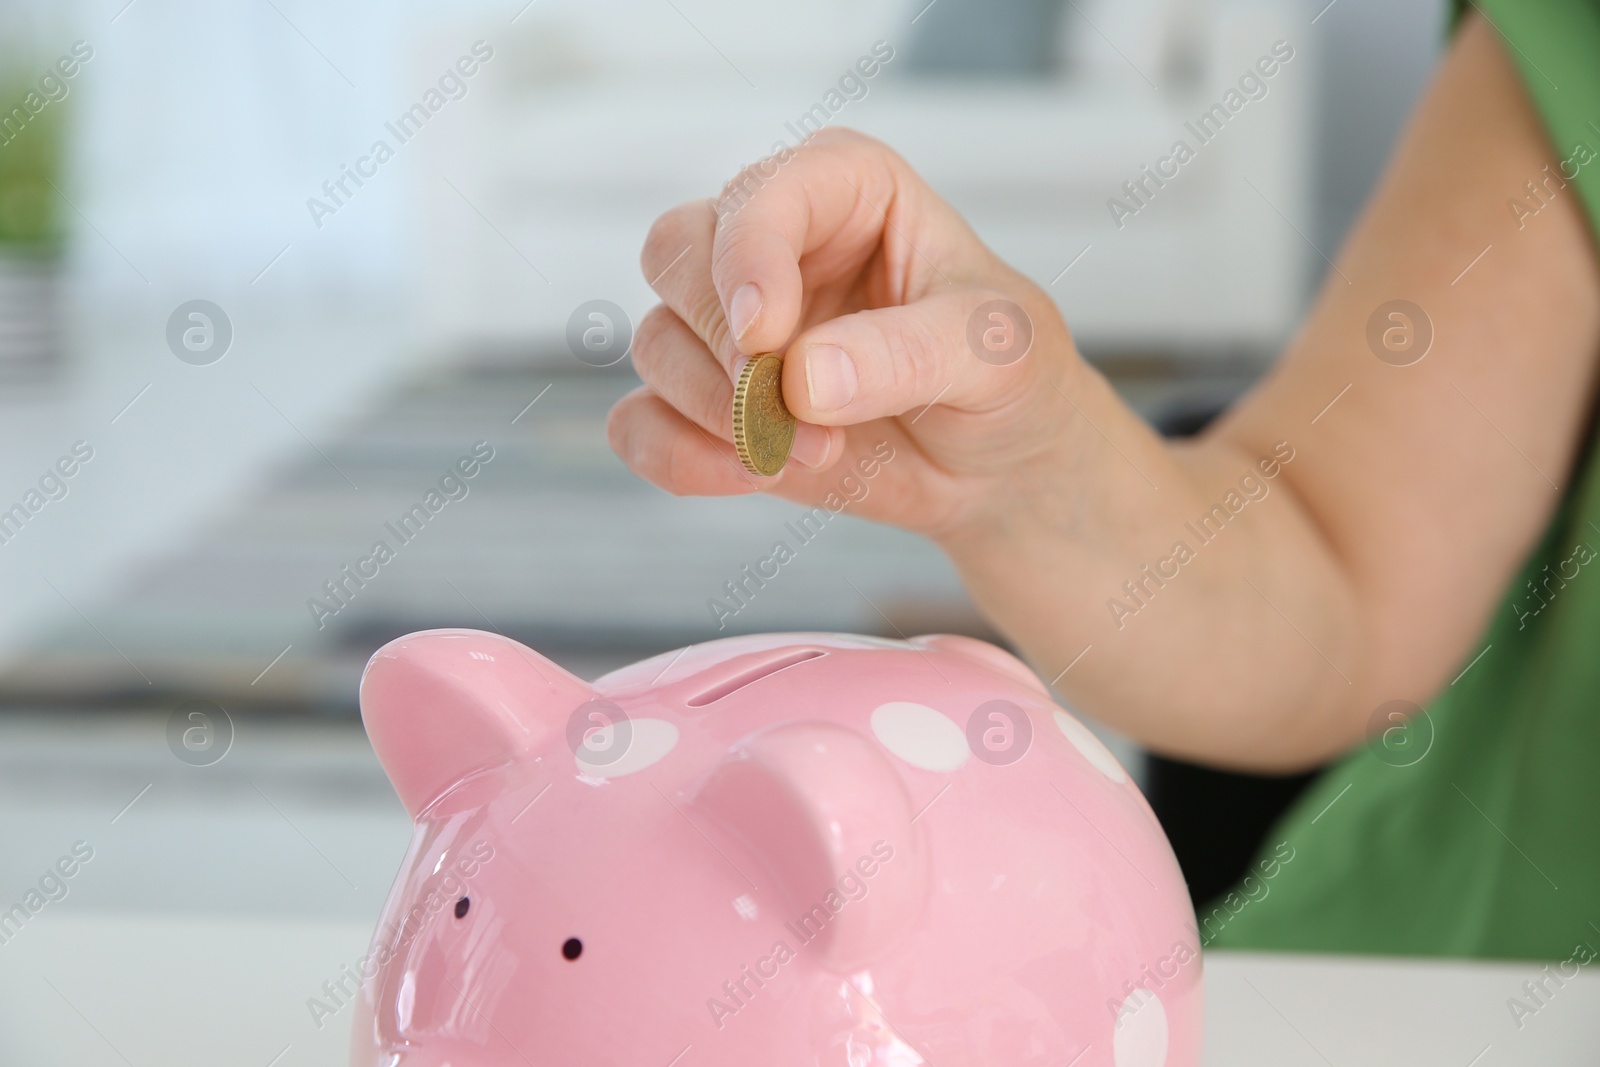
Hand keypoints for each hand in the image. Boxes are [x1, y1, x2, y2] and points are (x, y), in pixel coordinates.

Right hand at [607, 128, 1081, 542]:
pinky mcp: (707, 404)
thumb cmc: (1008, 378)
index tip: (768, 335)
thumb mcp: (994, 352)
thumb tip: (802, 378)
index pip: (760, 193)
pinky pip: (640, 424)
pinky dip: (680, 457)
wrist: (1001, 467)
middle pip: (676, 254)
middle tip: (792, 408)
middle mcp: (772, 244)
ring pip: (656, 343)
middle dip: (722, 342)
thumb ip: (906, 354)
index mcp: (843, 188)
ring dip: (720, 412)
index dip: (749, 256)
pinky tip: (751, 475)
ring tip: (815, 452)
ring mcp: (729, 325)